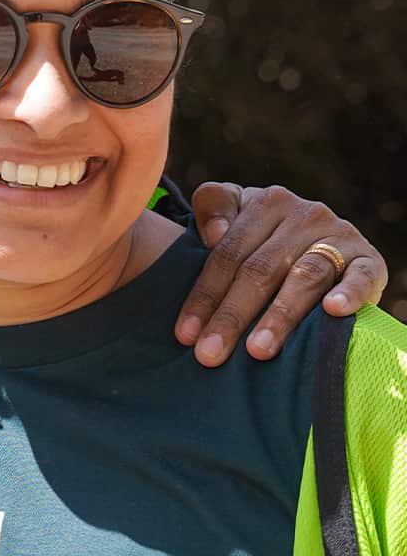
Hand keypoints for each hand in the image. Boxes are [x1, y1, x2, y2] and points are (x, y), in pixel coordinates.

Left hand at [176, 184, 386, 366]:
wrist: (325, 242)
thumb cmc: (263, 237)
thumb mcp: (234, 216)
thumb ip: (213, 208)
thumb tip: (211, 234)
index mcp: (266, 202)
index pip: (227, 252)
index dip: (204, 294)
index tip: (184, 334)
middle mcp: (305, 214)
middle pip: (260, 269)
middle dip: (232, 315)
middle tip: (210, 354)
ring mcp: (339, 236)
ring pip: (304, 277)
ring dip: (279, 316)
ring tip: (257, 350)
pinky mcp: (370, 260)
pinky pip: (361, 276)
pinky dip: (348, 293)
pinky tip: (332, 311)